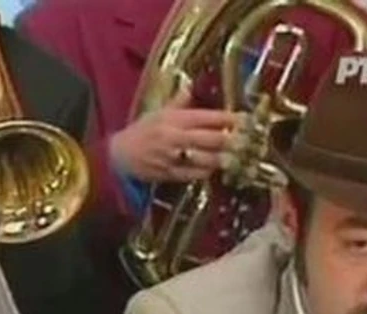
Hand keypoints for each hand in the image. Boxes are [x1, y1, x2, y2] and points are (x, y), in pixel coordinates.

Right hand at [109, 88, 241, 182]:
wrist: (120, 155)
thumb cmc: (142, 131)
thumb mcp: (158, 111)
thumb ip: (178, 101)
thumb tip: (190, 85)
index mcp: (174, 119)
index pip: (207, 117)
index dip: (228, 118)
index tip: (245, 119)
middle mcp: (175, 136)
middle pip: (209, 138)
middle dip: (230, 140)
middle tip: (247, 141)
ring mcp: (172, 156)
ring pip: (203, 158)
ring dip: (221, 159)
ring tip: (236, 158)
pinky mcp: (169, 173)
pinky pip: (192, 175)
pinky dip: (205, 173)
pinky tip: (215, 171)